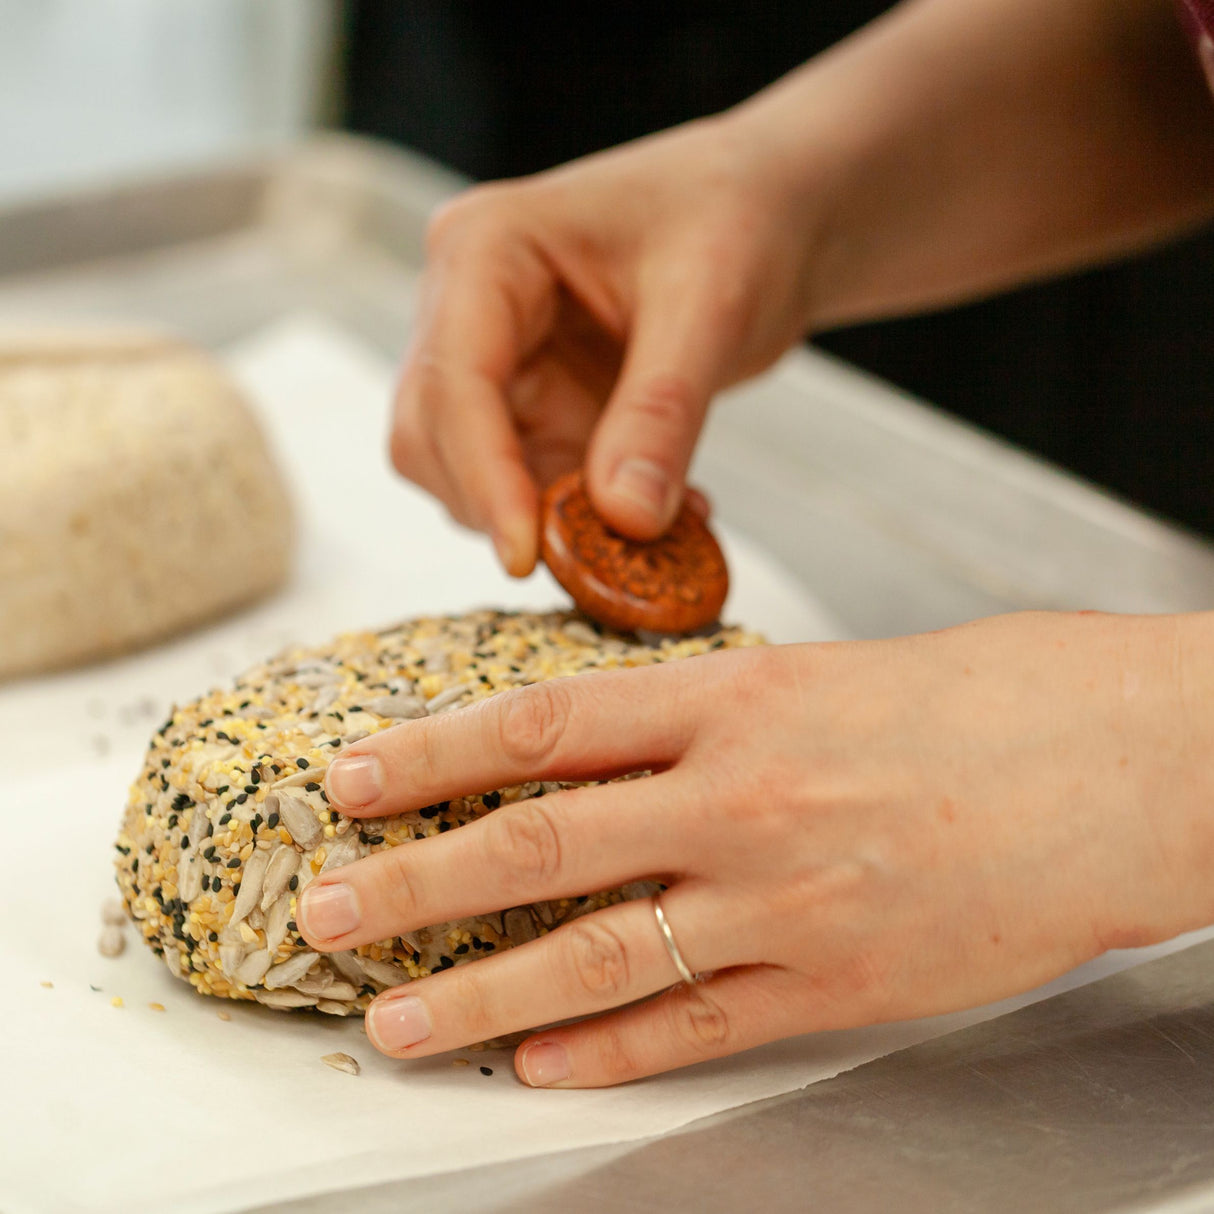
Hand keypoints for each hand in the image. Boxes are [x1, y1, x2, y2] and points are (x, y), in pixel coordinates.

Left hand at [295, 610, 1213, 1086]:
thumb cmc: (978, 699)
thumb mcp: (818, 673)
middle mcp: (740, 800)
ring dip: (482, 996)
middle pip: (540, 845)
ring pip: (599, 959)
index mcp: (735, 700)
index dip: (433, 754)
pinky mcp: (835, 985)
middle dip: (416, 881)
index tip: (354, 776)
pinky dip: (606, 1053)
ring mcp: (783, 901)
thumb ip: (706, 719)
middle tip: (324, 908)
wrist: (1112, 763)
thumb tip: (603, 753)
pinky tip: (540, 1066)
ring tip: (396, 1023)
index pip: (543, 727)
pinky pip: (696, 1027)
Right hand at [390, 110, 820, 575]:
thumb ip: (661, 414)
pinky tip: (657, 515)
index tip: (525, 554)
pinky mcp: (536, 407)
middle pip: (431, 436)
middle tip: (590, 560)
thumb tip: (624, 519)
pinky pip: (533, 484)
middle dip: (500, 504)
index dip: (483, 475)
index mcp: (486, 248)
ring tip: (649, 533)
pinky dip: (581, 519)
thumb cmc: (738, 216)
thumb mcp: (709, 308)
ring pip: (473, 473)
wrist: (774, 214)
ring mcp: (499, 362)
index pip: (453, 378)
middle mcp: (468, 307)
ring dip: (547, 521)